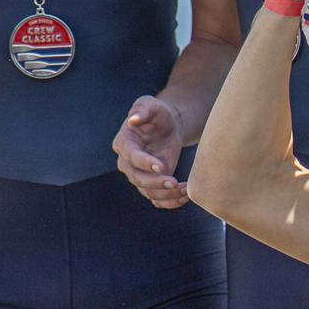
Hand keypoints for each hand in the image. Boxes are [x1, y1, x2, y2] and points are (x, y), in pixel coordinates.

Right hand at [114, 95, 189, 209]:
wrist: (168, 126)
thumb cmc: (157, 113)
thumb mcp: (150, 105)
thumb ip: (143, 110)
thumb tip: (133, 120)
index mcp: (124, 142)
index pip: (131, 157)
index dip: (144, 162)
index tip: (161, 166)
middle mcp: (127, 162)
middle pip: (137, 179)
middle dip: (155, 183)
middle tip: (175, 183)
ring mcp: (139, 175)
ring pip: (147, 192)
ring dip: (166, 195)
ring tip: (185, 191)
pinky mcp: (152, 183)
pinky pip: (157, 199)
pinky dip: (170, 202)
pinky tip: (184, 197)